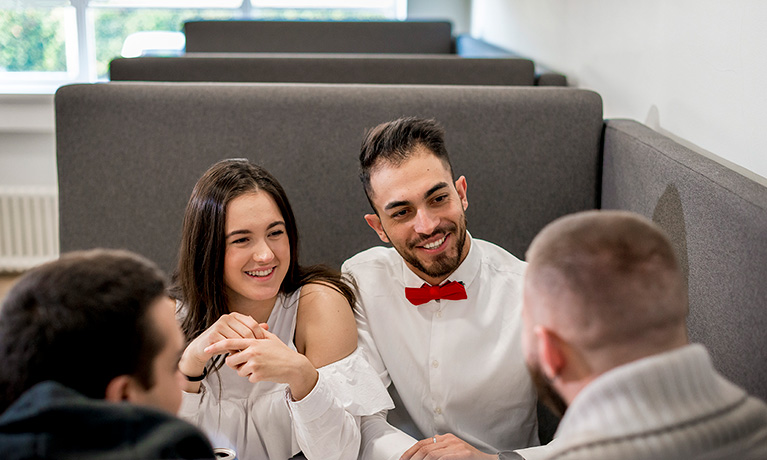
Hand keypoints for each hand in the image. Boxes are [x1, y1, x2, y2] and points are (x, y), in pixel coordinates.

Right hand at [179, 312, 265, 377]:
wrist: (201, 348)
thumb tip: (267, 326)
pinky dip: (234, 352)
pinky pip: (229, 345)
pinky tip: (235, 357)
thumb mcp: (238, 335)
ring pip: (239, 339)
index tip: (262, 346)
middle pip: (247, 332)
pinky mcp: (213, 334)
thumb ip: (251, 330)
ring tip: (245, 356)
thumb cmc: (222, 341)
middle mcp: (227, 318)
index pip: (253, 324)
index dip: (259, 336)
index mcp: (235, 315)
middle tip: (254, 354)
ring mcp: (219, 325)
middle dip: (252, 344)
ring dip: (243, 349)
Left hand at [204, 329, 318, 399]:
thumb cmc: (282, 352)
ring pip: (239, 370)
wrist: (294, 366)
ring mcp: (254, 364)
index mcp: (253, 342)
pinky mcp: (257, 375)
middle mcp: (252, 352)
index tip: (206, 348)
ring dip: (246, 371)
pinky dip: (255, 377)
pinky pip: (248, 378)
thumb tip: (249, 318)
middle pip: (231, 360)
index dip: (216, 346)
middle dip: (235, 363)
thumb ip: (257, 330)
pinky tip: (265, 372)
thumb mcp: (270, 338)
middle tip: (246, 362)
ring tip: (260, 366)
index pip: (230, 342)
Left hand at [401, 434, 497, 459]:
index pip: (422, 443)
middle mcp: (449, 440)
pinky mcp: (462, 453)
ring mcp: (456, 445)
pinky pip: (442, 458)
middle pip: (424, 448)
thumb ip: (440, 450)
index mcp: (445, 438)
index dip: (410, 452)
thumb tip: (424, 452)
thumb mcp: (452, 452)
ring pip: (431, 453)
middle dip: (412, 458)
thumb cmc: (470, 459)